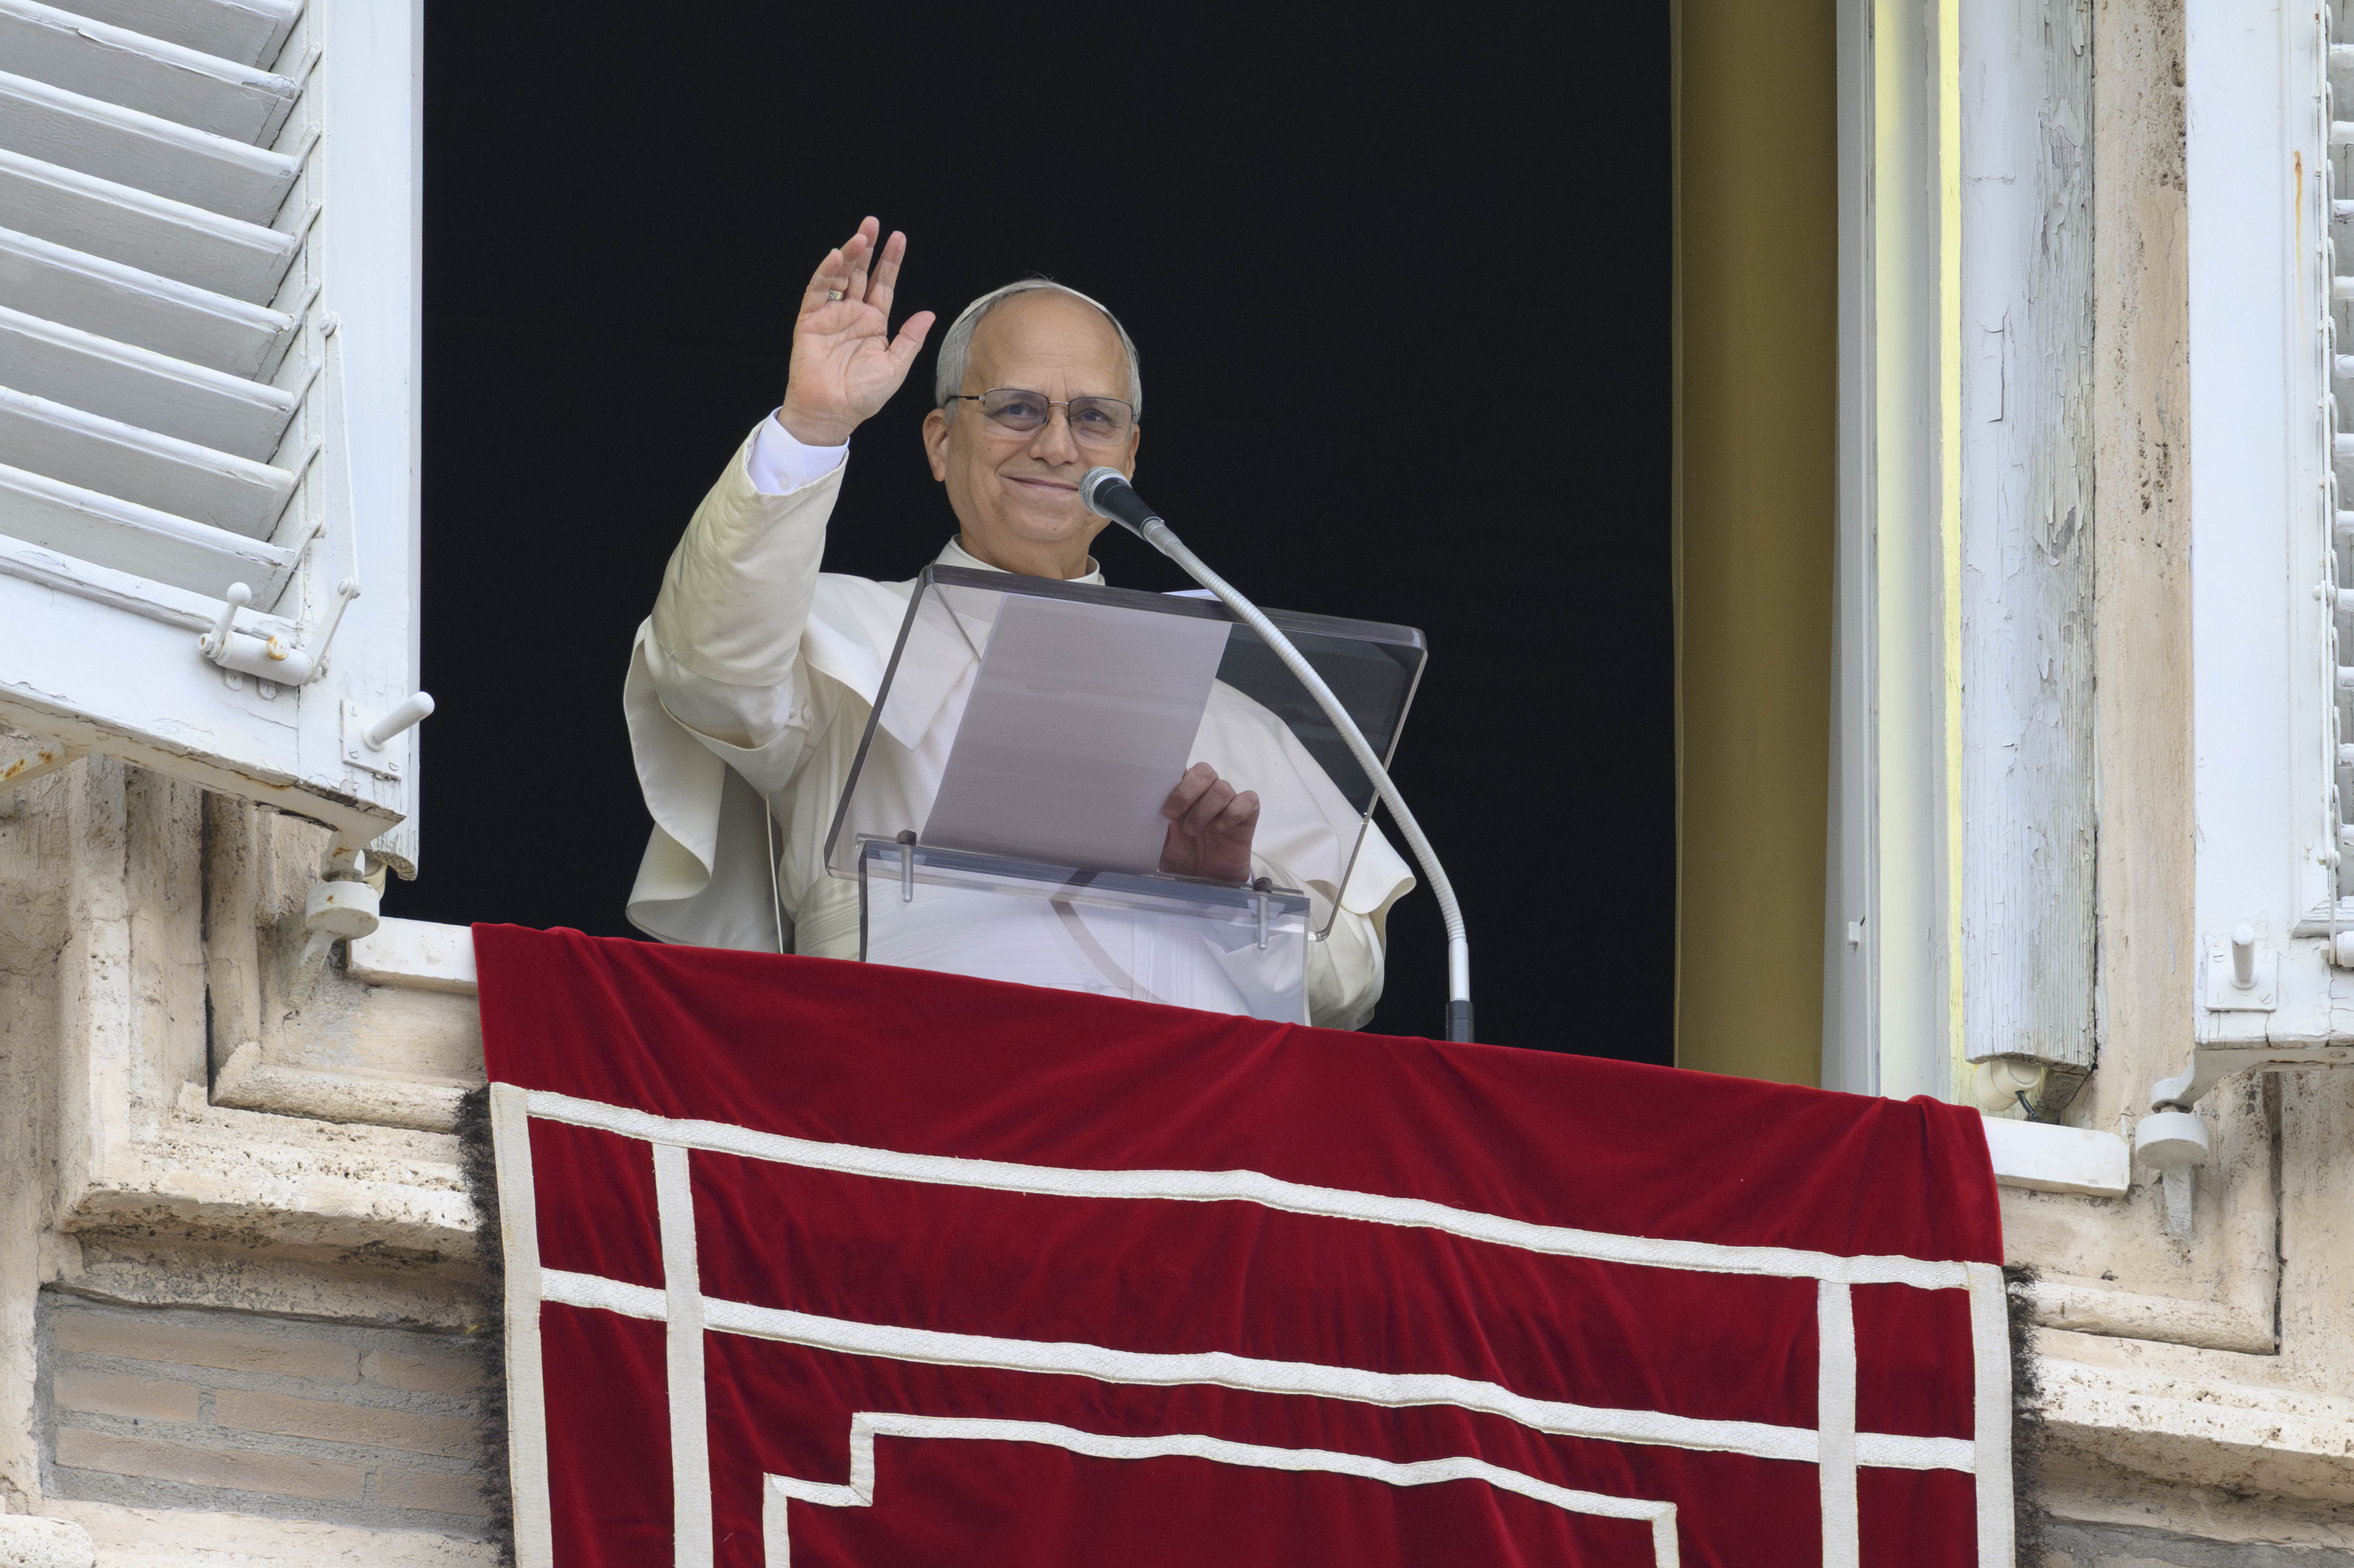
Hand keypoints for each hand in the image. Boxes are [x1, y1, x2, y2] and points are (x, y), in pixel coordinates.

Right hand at [775, 217, 937, 446]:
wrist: (833, 413)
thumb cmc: (864, 395)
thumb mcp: (896, 366)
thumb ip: (910, 339)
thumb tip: (929, 313)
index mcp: (874, 323)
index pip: (884, 285)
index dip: (890, 262)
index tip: (899, 238)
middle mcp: (853, 314)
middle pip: (861, 273)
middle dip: (868, 248)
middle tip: (873, 222)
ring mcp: (831, 315)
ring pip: (840, 276)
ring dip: (850, 255)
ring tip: (861, 235)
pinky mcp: (810, 320)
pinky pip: (818, 291)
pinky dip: (826, 272)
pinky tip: (837, 256)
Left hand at [1158, 762, 1258, 882]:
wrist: (1204, 882)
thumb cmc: (1182, 858)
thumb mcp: (1161, 844)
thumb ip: (1153, 825)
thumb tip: (1140, 810)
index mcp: (1185, 794)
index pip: (1183, 771)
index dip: (1174, 781)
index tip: (1163, 807)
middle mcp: (1207, 794)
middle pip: (1204, 772)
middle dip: (1186, 791)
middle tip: (1173, 814)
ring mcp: (1228, 804)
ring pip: (1222, 788)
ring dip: (1205, 810)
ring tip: (1193, 831)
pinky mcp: (1247, 816)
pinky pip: (1248, 800)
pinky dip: (1232, 813)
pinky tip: (1221, 829)